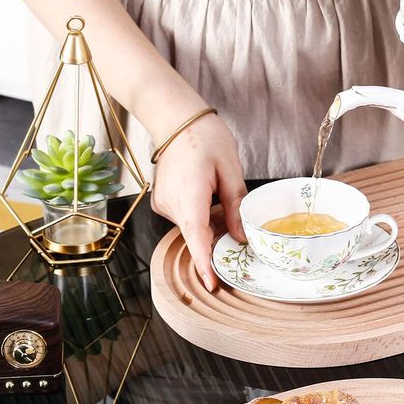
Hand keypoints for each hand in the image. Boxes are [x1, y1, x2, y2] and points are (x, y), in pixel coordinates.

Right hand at [151, 110, 246, 291]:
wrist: (175, 120)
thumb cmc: (205, 138)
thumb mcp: (231, 169)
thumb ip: (236, 206)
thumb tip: (241, 237)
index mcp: (190, 194)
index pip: (197, 237)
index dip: (205, 263)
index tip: (212, 284)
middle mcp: (171, 203)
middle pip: (196, 235)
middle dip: (216, 242)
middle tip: (237, 234)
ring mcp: (163, 204)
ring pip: (191, 227)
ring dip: (208, 225)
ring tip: (219, 196)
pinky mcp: (162, 203)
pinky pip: (184, 218)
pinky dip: (198, 216)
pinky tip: (206, 196)